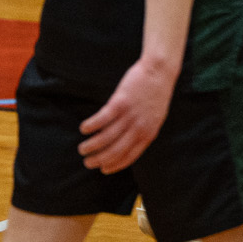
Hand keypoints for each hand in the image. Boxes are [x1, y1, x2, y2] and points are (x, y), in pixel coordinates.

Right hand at [78, 54, 176, 171]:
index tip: (103, 170)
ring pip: (106, 137)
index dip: (114, 165)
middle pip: (115, 151)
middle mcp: (138, 128)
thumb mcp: (156, 118)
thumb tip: (131, 143)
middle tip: (87, 163)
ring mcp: (129, 116)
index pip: (129, 157)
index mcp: (148, 134)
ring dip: (92, 145)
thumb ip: (144, 131)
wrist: (160, 71)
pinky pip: (102, 119)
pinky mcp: (120, 102)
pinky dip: (91, 126)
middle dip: (99, 160)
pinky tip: (83, 129)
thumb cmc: (157, 94)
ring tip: (82, 148)